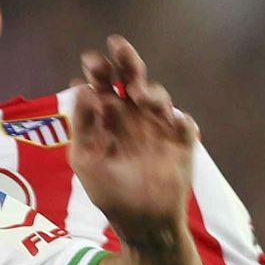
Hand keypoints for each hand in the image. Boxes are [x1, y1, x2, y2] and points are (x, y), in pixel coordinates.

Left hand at [69, 35, 197, 243]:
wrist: (139, 220)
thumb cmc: (107, 190)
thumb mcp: (85, 158)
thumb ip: (83, 125)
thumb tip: (80, 88)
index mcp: (106, 117)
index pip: (102, 85)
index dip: (97, 71)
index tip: (90, 61)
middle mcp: (132, 115)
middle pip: (131, 79)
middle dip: (126, 61)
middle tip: (117, 45)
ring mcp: (158, 126)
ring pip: (157, 96)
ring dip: (150, 91)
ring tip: (138, 94)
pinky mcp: (181, 142)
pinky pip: (184, 124)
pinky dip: (179, 119)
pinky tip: (172, 120)